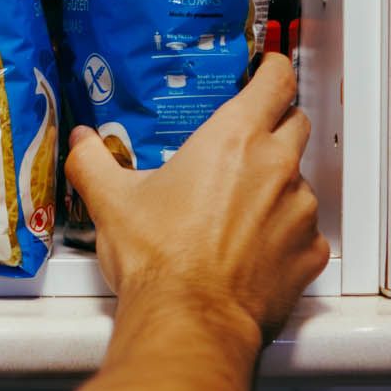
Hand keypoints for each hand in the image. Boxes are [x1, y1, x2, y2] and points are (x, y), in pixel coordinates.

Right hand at [65, 55, 326, 342]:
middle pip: (294, 124)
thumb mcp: (112, 201)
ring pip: (300, 182)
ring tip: (238, 212)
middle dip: (275, 126)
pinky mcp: (309, 252)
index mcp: (233, 140)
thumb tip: (82, 144)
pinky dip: (285, 236)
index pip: (275, 80)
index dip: (273, 70)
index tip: (267, 72)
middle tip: (244, 145)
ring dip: (277, 188)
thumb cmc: (159, 259)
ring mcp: (299, 211)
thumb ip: (94, 161)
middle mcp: (276, 168)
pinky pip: (305, 232)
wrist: (189, 320)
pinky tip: (253, 251)